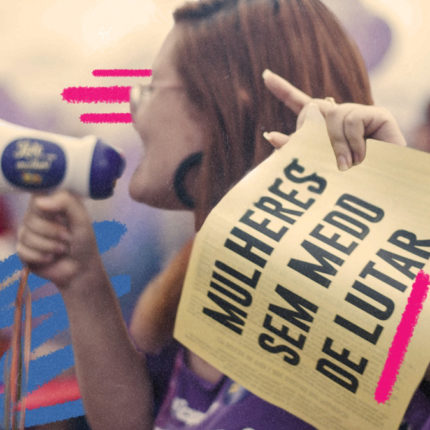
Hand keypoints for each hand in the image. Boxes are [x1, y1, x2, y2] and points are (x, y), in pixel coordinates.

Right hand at [17, 191, 100, 288]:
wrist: (81, 267)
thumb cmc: (83, 241)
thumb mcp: (81, 219)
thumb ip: (66, 202)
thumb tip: (40, 201)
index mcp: (49, 204)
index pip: (37, 199)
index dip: (49, 210)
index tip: (61, 217)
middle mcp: (34, 216)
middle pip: (31, 219)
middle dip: (53, 232)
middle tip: (67, 237)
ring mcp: (26, 233)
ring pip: (26, 236)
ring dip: (50, 246)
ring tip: (62, 248)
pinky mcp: (22, 250)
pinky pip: (23, 251)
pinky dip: (41, 257)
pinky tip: (51, 258)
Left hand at [262, 69, 406, 170]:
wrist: (381, 188)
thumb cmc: (347, 180)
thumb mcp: (316, 164)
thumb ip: (295, 150)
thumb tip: (270, 135)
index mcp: (320, 127)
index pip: (299, 104)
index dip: (283, 90)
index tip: (265, 76)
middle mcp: (337, 115)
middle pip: (311, 109)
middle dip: (314, 134)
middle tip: (330, 159)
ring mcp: (356, 113)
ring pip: (332, 117)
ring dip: (337, 146)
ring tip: (348, 165)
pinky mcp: (377, 114)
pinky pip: (352, 121)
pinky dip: (353, 143)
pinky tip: (361, 156)